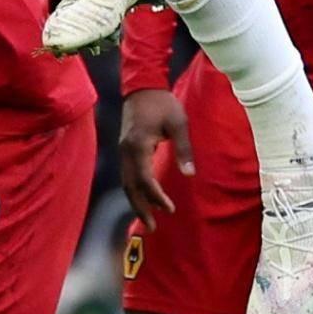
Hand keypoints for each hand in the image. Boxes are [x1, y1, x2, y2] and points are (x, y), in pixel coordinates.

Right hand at [118, 86, 190, 215]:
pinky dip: (134, 190)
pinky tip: (143, 198)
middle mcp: (126, 151)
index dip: (156, 197)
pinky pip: (127, 175)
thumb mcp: (178, 123)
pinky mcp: (124, 148)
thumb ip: (183, 150)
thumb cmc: (162, 103)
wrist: (141, 85)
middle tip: (152, 228)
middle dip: (141, 208)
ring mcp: (123, 150)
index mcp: (138, 145)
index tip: (170, 209)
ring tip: (147, 219)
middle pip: (130, 186)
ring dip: (136, 202)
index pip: (144, 179)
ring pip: (126, 182)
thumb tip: (189, 175)